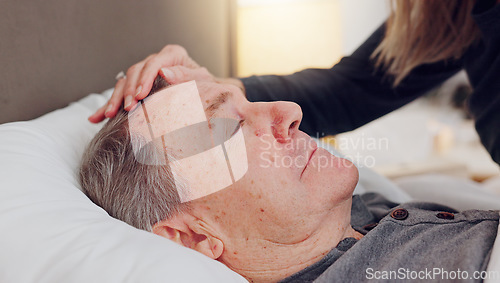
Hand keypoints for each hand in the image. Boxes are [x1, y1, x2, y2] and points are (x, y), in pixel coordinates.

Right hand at [88, 44, 211, 122]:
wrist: (207, 94)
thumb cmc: (207, 87)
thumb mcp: (202, 80)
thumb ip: (186, 75)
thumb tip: (163, 72)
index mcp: (173, 55)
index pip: (154, 63)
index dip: (145, 79)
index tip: (140, 95)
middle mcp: (156, 62)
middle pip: (135, 72)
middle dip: (128, 91)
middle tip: (128, 108)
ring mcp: (145, 73)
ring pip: (123, 82)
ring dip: (115, 99)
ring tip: (109, 114)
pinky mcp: (137, 87)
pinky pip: (119, 95)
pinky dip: (107, 106)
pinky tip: (96, 118)